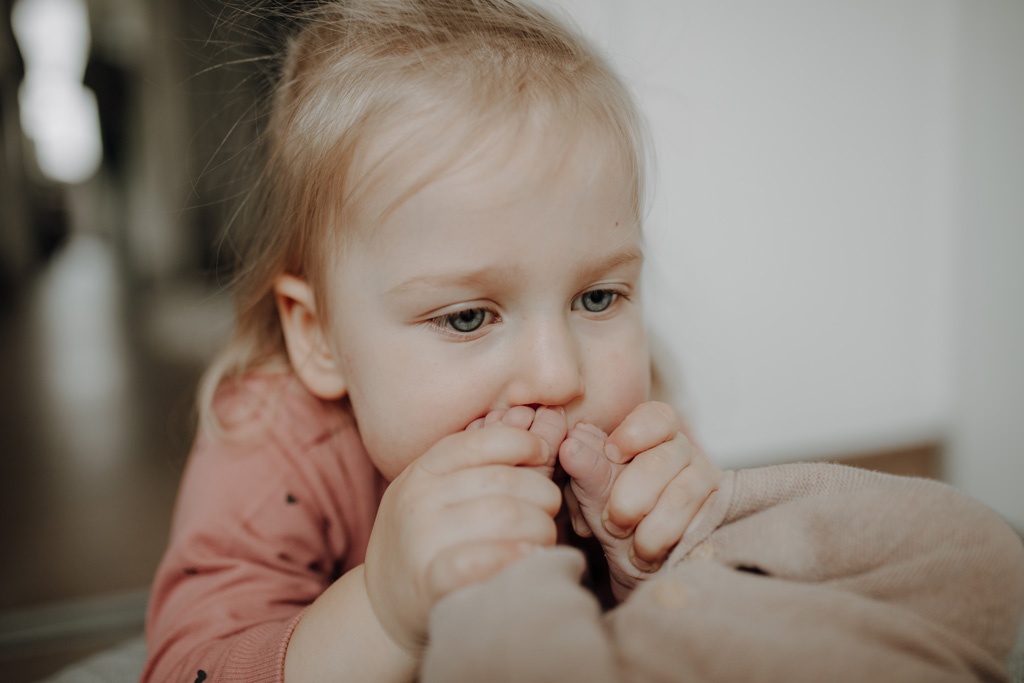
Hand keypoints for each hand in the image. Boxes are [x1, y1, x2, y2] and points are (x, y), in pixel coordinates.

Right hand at [363, 407, 565, 654]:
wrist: (382, 606)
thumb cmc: (427, 539)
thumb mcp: (439, 491)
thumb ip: (482, 463)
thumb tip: (544, 423)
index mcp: (424, 469)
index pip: (483, 441)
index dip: (524, 444)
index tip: (543, 456)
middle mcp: (419, 498)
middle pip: (506, 483)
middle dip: (544, 496)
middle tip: (548, 512)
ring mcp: (421, 539)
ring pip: (506, 517)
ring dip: (541, 529)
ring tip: (542, 539)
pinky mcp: (428, 581)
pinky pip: (480, 561)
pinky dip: (513, 557)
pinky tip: (528, 557)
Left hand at [558, 402, 720, 599]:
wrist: (644, 571)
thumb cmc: (618, 523)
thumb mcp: (596, 497)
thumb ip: (587, 471)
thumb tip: (571, 446)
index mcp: (653, 436)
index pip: (656, 416)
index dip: (635, 432)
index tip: (612, 452)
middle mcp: (685, 452)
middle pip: (662, 460)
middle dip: (630, 499)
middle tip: (613, 524)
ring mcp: (708, 481)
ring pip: (681, 495)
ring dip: (649, 530)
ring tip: (633, 548)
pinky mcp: (722, 513)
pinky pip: (701, 524)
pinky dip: (670, 543)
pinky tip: (654, 555)